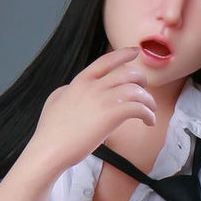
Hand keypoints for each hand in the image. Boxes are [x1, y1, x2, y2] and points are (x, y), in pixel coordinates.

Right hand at [30, 48, 156, 171]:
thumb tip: (70, 89)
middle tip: (144, 92)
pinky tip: (149, 122)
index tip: (135, 51)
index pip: (106, 60)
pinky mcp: (112, 115)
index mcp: (81, 81)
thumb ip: (67, 91)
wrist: (50, 148)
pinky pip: (139, 108)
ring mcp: (103, 99)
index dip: (123, 54)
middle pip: (127, 73)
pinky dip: (148, 114)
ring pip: (137, 90)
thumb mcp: (54, 101)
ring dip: (148, 100)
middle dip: (141, 80)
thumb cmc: (50, 131)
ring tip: (150, 111)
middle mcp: (94, 86)